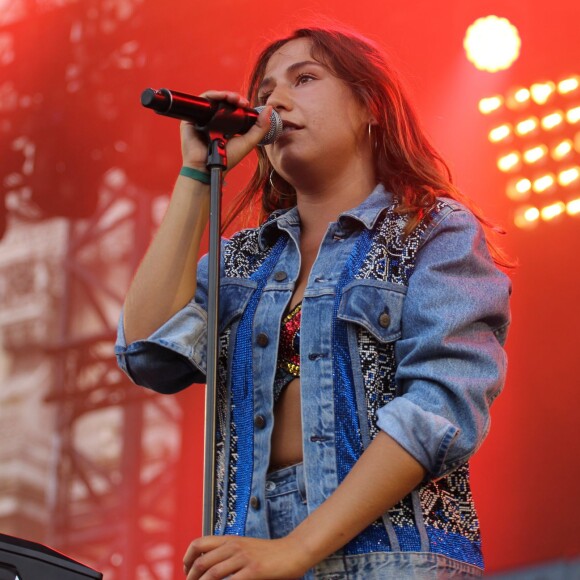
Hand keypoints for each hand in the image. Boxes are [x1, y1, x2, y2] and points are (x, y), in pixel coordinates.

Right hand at [180, 91, 271, 172]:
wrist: (208, 168)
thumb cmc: (226, 159)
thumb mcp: (248, 142)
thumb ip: (260, 127)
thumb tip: (269, 109)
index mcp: (226, 126)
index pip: (233, 108)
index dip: (240, 104)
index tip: (247, 104)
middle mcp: (214, 121)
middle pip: (224, 102)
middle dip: (234, 98)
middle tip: (242, 101)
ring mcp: (203, 119)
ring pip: (214, 99)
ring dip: (225, 94)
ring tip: (234, 99)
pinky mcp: (191, 117)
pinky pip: (202, 101)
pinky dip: (212, 95)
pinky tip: (221, 97)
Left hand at [183, 534, 312, 579]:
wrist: (293, 551)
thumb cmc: (270, 553)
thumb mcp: (245, 547)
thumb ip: (229, 554)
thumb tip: (210, 567)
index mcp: (230, 540)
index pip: (199, 543)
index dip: (187, 558)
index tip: (186, 571)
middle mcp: (233, 546)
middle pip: (201, 561)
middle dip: (191, 577)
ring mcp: (243, 558)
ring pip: (212, 572)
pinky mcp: (254, 570)